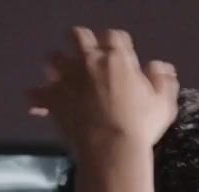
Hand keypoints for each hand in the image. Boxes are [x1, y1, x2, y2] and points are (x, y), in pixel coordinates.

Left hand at [27, 27, 178, 156]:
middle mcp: (89, 60)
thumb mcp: (163, 104)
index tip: (118, 55)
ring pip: (52, 58)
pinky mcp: (52, 98)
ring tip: (62, 79)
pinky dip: (37, 98)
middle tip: (86, 59)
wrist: (112, 150)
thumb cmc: (141, 126)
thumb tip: (161, 67)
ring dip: (56, 67)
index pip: (114, 36)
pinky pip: (35, 94)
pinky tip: (39, 106)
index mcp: (117, 58)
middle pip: (78, 36)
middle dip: (80, 43)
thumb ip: (162, 81)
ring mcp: (67, 78)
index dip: (115, 44)